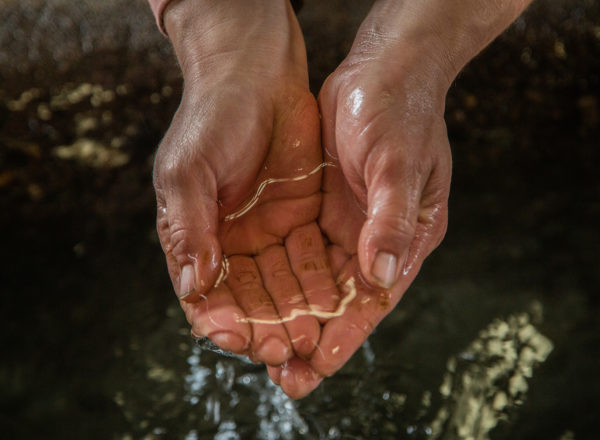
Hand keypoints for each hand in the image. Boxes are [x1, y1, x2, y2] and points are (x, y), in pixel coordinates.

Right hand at [153, 0, 333, 365]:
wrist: (257, 73)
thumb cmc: (212, 117)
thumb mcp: (187, 170)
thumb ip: (187, 228)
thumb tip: (193, 286)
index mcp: (195, 236)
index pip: (206, 293)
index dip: (220, 319)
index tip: (238, 338)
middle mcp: (232, 241)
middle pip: (248, 299)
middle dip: (263, 327)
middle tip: (283, 350)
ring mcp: (268, 231)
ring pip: (282, 287)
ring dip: (295, 313)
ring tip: (311, 337)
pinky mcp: (302, 218)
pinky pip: (312, 260)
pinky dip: (320, 283)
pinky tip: (332, 302)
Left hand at [269, 5, 453, 397]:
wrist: (382, 69)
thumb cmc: (401, 111)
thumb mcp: (398, 164)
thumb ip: (393, 220)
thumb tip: (383, 276)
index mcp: (406, 237)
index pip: (373, 299)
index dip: (345, 335)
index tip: (316, 366)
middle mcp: (376, 238)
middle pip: (341, 299)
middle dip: (313, 334)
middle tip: (281, 371)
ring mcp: (349, 224)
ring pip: (317, 281)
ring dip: (293, 312)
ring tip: (263, 345)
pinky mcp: (324, 207)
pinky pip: (301, 251)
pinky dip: (282, 275)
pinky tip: (260, 295)